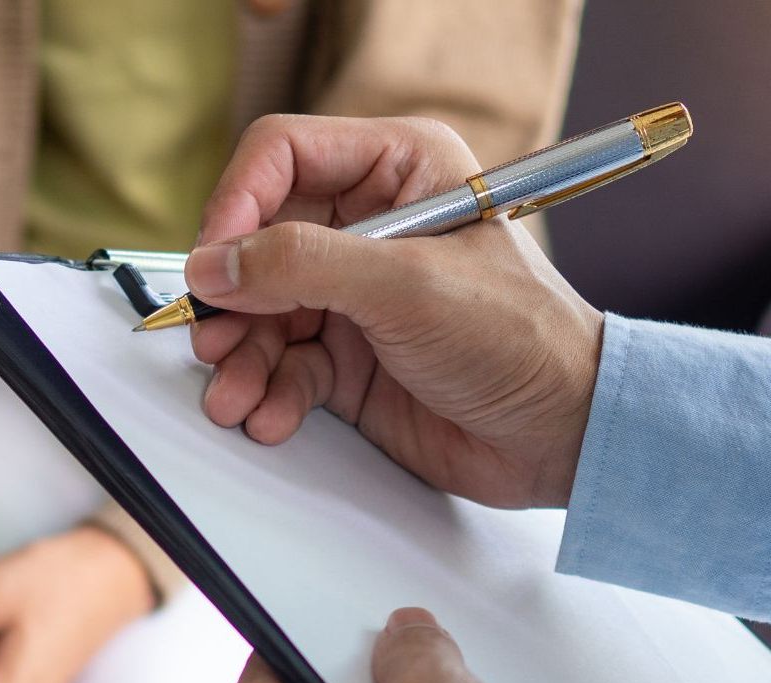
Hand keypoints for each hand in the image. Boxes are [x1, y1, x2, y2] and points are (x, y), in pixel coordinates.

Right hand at [185, 114, 603, 508]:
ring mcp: (356, 299)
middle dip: (233, 300)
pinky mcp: (349, 360)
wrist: (556, 435)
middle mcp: (370, 229)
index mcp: (398, 171)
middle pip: (260, 245)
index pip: (284, 158)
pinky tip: (271, 415)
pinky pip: (285, 367)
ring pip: (263, 314)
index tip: (214, 263)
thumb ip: (303, 266)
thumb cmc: (520, 341)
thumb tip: (217, 264)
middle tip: (215, 339)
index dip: (237, 204)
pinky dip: (269, 393)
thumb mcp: (407, 287)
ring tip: (234, 396)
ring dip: (241, 359)